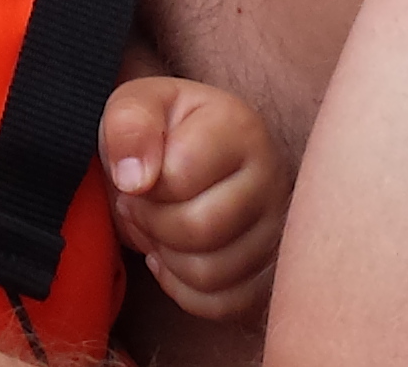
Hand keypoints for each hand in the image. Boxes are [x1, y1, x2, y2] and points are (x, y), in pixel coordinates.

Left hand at [102, 75, 284, 319]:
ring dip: (166, 258)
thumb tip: (135, 180)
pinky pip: (225, 305)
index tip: (134, 180)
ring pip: (212, 274)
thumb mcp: (136, 104)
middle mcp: (272, 178)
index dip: (142, 187)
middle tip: (138, 209)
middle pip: (200, 229)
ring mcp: (278, 230)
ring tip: (156, 229)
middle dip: (152, 225)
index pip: (182, 175)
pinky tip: (171, 257)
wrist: (186, 151)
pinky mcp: (271, 271)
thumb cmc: (161, 128)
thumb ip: (129, 125)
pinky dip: (185, 290)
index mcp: (239, 128)